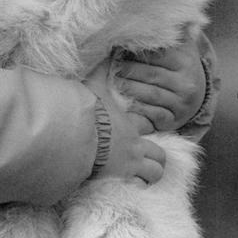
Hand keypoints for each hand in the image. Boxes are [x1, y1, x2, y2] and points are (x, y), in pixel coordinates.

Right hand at [84, 61, 165, 184]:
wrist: (78, 137)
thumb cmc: (87, 113)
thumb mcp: (94, 86)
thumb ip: (101, 69)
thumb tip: (107, 48)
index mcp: (130, 126)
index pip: (150, 129)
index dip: (148, 131)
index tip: (140, 134)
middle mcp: (134, 148)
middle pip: (159, 158)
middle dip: (156, 160)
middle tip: (146, 161)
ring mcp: (130, 167)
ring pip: (154, 175)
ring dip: (149, 176)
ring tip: (139, 176)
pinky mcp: (121, 182)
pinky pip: (136, 189)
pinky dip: (134, 189)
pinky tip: (126, 188)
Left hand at [115, 38, 205, 130]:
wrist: (196, 97)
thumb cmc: (178, 68)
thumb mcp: (180, 48)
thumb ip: (172, 32)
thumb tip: (158, 11)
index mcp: (186, 61)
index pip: (158, 55)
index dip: (137, 52)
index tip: (119, 50)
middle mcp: (187, 82)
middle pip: (151, 74)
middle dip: (128, 70)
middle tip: (112, 67)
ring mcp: (182, 102)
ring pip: (151, 93)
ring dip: (129, 88)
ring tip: (114, 82)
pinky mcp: (174, 119)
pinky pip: (154, 114)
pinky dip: (138, 108)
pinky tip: (125, 103)